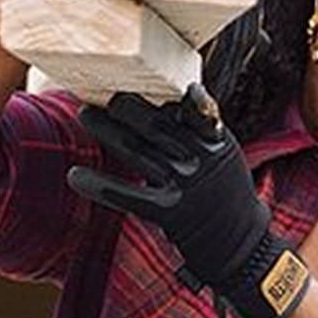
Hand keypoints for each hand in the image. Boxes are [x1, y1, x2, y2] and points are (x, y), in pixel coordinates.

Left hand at [66, 85, 309, 317]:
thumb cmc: (226, 193)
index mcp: (216, 142)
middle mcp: (201, 161)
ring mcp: (186, 187)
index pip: (185, 109)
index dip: (160, 92)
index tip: (136, 72)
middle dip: (127, 106)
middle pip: (157, 126)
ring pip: (139, 152)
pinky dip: (101, 186)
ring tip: (85, 114)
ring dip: (108, 132)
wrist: (242, 244)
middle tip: (100, 89)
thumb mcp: (225, 153)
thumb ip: (202, 126)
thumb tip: (178, 94)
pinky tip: (76, 175)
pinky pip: (130, 197)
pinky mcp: (170, 213)